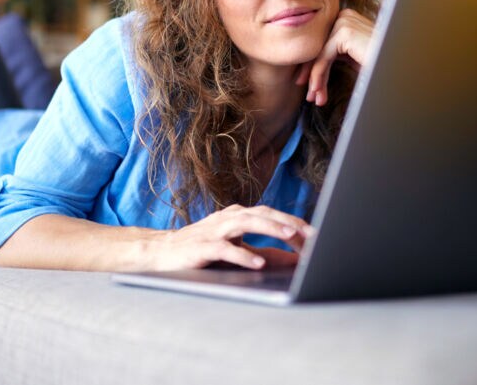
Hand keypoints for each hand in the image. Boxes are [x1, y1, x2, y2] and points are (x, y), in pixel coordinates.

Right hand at [146, 205, 313, 270]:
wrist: (162, 252)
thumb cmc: (203, 250)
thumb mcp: (239, 249)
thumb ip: (267, 253)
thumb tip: (297, 259)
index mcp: (238, 216)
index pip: (270, 214)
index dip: (292, 222)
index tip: (314, 234)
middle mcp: (228, 218)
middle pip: (263, 213)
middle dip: (288, 222)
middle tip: (311, 233)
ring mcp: (214, 230)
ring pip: (246, 222)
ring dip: (270, 228)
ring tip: (291, 236)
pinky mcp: (202, 247)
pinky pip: (225, 248)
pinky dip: (242, 255)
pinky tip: (258, 263)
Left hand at [296, 9, 374, 105]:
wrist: (398, 67)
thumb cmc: (380, 63)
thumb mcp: (353, 58)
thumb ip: (338, 54)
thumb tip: (313, 67)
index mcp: (347, 19)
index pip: (322, 43)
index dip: (314, 65)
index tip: (312, 87)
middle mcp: (346, 16)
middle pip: (318, 47)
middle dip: (312, 73)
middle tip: (310, 95)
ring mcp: (346, 22)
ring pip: (319, 54)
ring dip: (316, 78)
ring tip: (315, 97)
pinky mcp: (345, 32)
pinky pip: (323, 57)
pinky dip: (319, 76)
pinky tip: (319, 90)